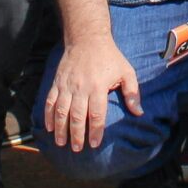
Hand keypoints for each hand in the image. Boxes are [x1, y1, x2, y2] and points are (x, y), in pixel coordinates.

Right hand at [44, 34, 141, 152]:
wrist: (86, 38)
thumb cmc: (109, 56)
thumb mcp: (126, 71)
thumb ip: (132, 92)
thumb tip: (139, 113)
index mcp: (98, 87)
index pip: (96, 114)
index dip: (95, 131)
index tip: (95, 144)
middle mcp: (81, 87)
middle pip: (77, 116)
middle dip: (76, 134)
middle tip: (77, 149)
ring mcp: (67, 85)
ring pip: (61, 111)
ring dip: (60, 128)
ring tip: (61, 142)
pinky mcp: (57, 82)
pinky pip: (50, 101)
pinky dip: (48, 115)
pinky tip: (49, 127)